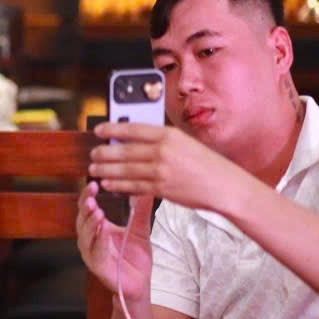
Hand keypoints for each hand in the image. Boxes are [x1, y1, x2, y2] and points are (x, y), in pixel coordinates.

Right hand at [76, 182, 153, 301]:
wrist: (140, 284)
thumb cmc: (136, 258)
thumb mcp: (140, 229)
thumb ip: (140, 210)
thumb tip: (145, 188)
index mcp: (97, 229)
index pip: (87, 208)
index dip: (88, 196)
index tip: (94, 183)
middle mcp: (90, 239)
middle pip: (82, 218)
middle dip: (85, 205)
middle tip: (91, 193)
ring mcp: (91, 252)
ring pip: (85, 234)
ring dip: (89, 221)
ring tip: (95, 209)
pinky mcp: (97, 265)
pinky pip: (95, 250)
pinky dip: (98, 239)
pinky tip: (103, 229)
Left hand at [88, 122, 251, 211]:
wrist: (225, 186)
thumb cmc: (205, 163)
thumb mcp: (184, 143)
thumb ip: (159, 140)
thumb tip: (130, 140)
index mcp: (169, 135)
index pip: (133, 129)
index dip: (112, 129)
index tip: (98, 130)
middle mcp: (163, 151)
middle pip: (124, 151)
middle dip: (104, 154)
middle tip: (92, 154)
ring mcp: (162, 171)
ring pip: (125, 170)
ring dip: (106, 171)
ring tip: (94, 170)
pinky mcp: (162, 188)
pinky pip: (133, 186)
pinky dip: (118, 185)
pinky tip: (108, 184)